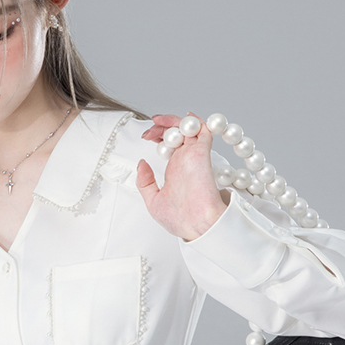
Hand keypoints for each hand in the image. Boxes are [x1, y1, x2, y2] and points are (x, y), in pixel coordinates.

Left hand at [137, 113, 227, 240]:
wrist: (198, 226)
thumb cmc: (180, 220)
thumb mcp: (153, 200)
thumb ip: (145, 182)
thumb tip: (142, 163)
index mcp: (176, 169)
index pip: (169, 144)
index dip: (158, 136)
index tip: (146, 137)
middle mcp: (185, 160)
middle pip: (176, 133)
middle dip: (161, 126)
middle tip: (150, 129)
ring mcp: (193, 156)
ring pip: (187, 127)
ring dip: (173, 119)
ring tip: (158, 120)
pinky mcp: (202, 154)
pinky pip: (202, 130)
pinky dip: (195, 121)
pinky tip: (187, 117)